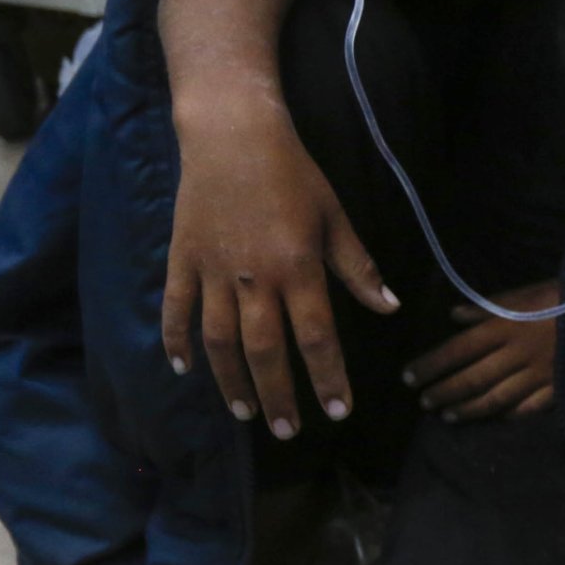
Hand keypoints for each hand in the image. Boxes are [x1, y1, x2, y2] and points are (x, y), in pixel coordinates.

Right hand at [161, 106, 395, 436]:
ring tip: (245, 413)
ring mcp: (212, 270)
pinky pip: (176, 309)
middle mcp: (253, 277)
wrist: (231, 133)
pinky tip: (183, 369)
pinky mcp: (182, 259)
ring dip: (231, 381)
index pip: (316, 337)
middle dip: (278, 395)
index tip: (338, 411)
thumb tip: (389, 308)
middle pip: (264, 351)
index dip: (328, 377)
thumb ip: (359, 268)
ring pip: (219, 340)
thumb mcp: (336, 218)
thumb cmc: (293, 174)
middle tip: (288, 431)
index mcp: (298, 267)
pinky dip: (176, 341)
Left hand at [403, 282, 559, 420]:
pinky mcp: (557, 389)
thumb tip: (455, 315)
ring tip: (447, 416)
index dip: (430, 365)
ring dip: (466, 410)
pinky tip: (492, 418)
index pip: (456, 350)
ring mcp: (537, 376)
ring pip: (494, 399)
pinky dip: (506, 414)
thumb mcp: (526, 291)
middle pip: (470, 379)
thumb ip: (490, 305)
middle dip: (443, 392)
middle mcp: (515, 355)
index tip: (409, 376)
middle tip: (423, 401)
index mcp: (504, 327)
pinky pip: (526, 407)